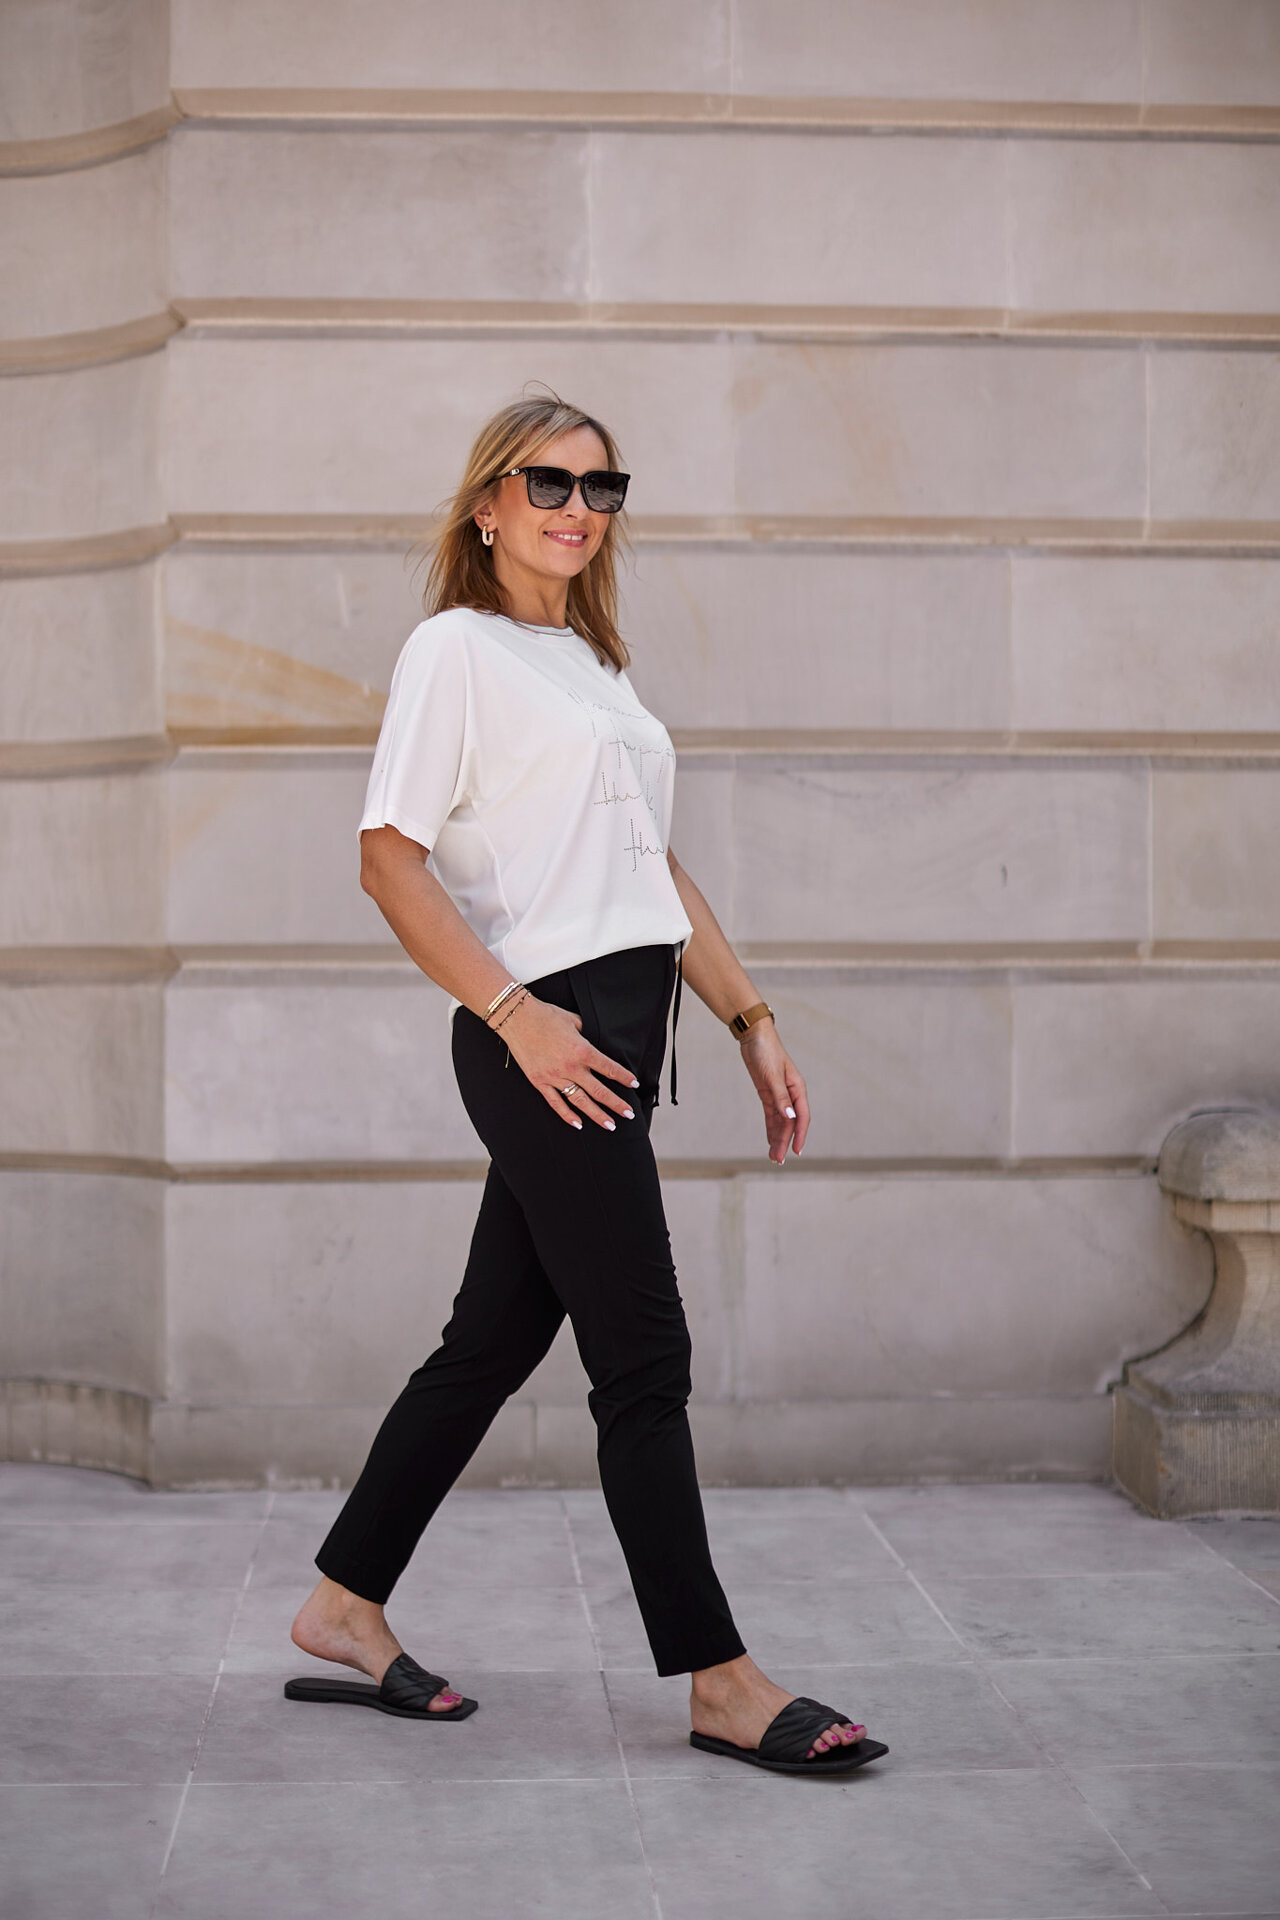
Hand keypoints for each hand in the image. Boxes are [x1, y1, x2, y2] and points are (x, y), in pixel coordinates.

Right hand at [497, 995, 640, 1131]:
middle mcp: (571, 1067)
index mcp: (582, 1050)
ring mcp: (554, 1077)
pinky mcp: (540, 1082)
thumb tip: (598, 1041)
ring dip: (596, 1115)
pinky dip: (567, 1115)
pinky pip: (556, 1103)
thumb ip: (588, 1033)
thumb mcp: (574, 1020)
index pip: (610, 1069)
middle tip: (629, 1114)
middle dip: (616, 1104)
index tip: (634, 1085)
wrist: (517, 1018)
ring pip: (580, 1101)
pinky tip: (578, 1124)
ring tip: (610, 1125)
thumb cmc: (546, 1016)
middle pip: (599, 1091)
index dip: (624, 1078)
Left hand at [738, 1020, 808, 1164]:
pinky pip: (771, 1115)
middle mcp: (790, 1093)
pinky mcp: (767, 1093)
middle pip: (790, 1123)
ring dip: (777, 1138)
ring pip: (780, 1122)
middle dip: (784, 1142)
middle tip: (778, 1160)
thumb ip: (781, 1098)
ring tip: (773, 1156)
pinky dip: (770, 1128)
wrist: (754, 1036)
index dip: (799, 1135)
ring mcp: (779, 1094)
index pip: (801, 1116)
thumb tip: (790, 1118)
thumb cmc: (766, 1051)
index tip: (795, 1151)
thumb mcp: (772, 1076)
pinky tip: (769, 1141)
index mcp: (797, 1088)